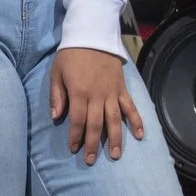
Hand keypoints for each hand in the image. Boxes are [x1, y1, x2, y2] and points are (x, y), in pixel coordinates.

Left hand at [48, 46, 145, 163]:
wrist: (93, 35)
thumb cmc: (71, 55)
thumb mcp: (57, 73)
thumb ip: (57, 96)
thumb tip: (56, 117)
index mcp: (79, 92)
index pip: (78, 120)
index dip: (76, 136)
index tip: (73, 149)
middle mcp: (97, 96)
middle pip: (96, 124)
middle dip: (93, 144)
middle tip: (91, 160)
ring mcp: (112, 93)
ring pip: (115, 120)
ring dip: (115, 139)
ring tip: (115, 155)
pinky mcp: (122, 88)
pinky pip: (130, 107)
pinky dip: (136, 121)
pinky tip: (139, 135)